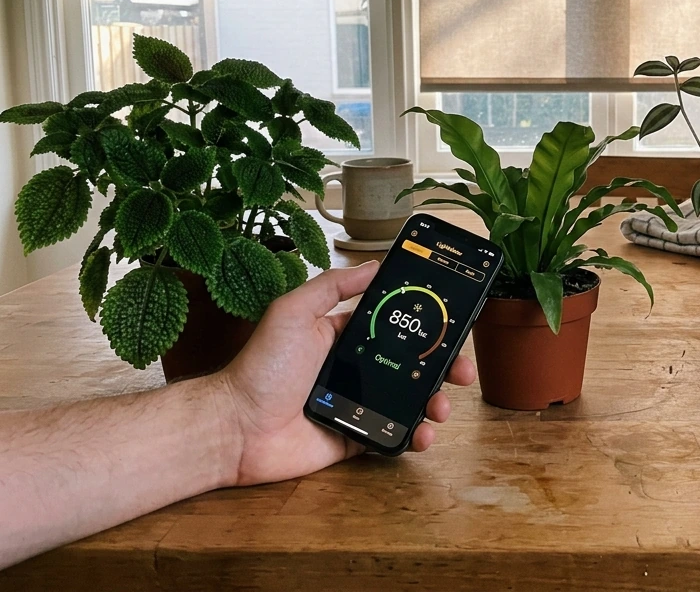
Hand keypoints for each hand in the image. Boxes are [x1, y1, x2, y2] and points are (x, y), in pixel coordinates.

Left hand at [210, 261, 476, 485]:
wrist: (237, 427)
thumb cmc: (261, 366)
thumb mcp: (294, 311)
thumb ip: (333, 286)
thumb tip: (374, 263)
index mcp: (345, 336)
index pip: (396, 326)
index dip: (426, 326)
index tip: (452, 324)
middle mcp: (356, 368)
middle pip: (413, 364)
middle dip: (445, 366)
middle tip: (463, 371)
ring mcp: (359, 403)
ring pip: (411, 400)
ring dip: (436, 402)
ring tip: (442, 407)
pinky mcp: (356, 436)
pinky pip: (394, 435)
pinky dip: (416, 436)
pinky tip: (424, 433)